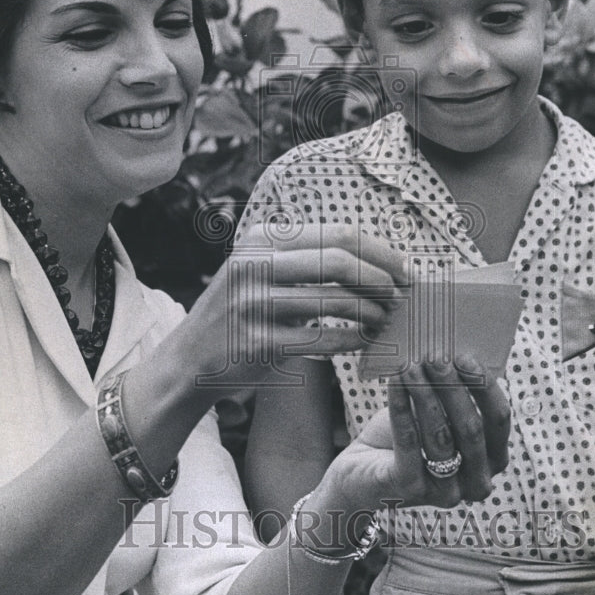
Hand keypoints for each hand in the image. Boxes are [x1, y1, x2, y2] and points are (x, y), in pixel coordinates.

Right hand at [168, 223, 406, 403]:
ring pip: (335, 301)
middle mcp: (254, 264)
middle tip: (399, 296)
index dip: (380, 252)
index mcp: (262, 239)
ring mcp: (254, 303)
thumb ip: (307, 256)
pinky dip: (352, 340)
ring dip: (371, 313)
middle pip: (340, 261)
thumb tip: (378, 256)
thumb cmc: (242, 311)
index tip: (404, 270)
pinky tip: (363, 341)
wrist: (190, 359)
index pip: (339, 235)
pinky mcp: (258, 342)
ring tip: (383, 320)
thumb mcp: (261, 268)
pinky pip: (322, 340)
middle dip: (380, 279)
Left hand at [313, 357, 509, 523]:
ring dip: (424, 394)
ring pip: (440, 435)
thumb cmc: (405, 438)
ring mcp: (445, 491)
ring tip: (410, 365)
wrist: (361, 472)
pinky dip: (401, 407)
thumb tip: (451, 352)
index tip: (464, 356)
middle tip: (435, 356)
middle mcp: (476, 482)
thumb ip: (451, 395)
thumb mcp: (435, 415)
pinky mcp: (410, 488)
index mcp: (492, 460)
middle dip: (452, 387)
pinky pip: (408, 442)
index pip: (498, 420)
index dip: (484, 387)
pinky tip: (395, 382)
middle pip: (471, 427)